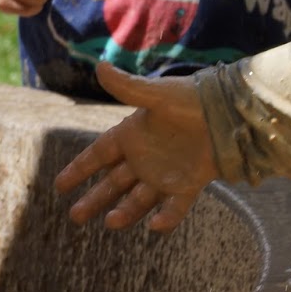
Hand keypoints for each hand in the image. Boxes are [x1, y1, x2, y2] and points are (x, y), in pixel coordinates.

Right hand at [54, 63, 217, 232]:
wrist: (231, 108)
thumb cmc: (194, 97)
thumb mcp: (158, 94)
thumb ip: (128, 87)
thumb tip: (99, 65)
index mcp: (134, 134)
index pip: (99, 154)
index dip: (80, 169)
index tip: (59, 187)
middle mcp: (146, 156)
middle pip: (114, 183)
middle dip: (95, 199)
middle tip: (75, 217)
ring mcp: (167, 172)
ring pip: (140, 198)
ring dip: (126, 211)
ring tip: (111, 222)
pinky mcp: (190, 182)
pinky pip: (175, 205)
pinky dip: (167, 217)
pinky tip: (155, 226)